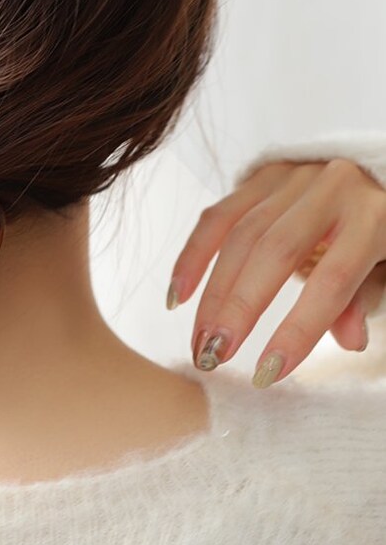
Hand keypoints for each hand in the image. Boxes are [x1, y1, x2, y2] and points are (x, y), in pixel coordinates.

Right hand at [169, 158, 385, 386]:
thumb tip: (349, 341)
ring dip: (212, 293)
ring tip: (201, 339)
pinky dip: (193, 257)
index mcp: (376, 216)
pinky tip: (179, 294)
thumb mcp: (385, 266)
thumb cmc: (379, 231)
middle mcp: (333, 188)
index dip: (299, 329)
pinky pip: (217, 217)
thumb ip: (361, 298)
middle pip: (275, 253)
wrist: (375, 172)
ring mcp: (293, 176)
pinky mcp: (261, 174)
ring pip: (239, 236)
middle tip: (214, 354)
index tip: (267, 372)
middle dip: (238, 308)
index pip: (334, 280)